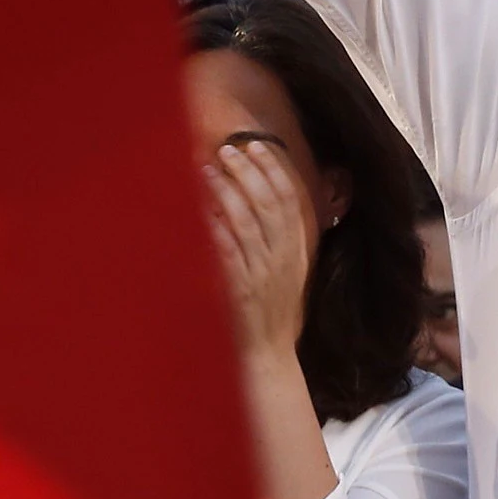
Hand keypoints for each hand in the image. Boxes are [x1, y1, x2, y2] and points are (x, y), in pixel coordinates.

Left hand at [205, 141, 313, 358]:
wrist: (269, 353)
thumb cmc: (275, 310)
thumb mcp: (290, 269)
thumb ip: (280, 236)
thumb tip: (261, 195)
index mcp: (296, 249)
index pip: (289, 198)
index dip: (273, 168)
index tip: (256, 145)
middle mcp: (282, 257)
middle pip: (267, 202)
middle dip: (247, 171)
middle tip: (227, 151)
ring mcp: (261, 273)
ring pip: (245, 221)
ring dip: (225, 192)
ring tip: (207, 171)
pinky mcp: (239, 289)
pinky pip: (226, 251)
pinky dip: (214, 228)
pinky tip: (200, 210)